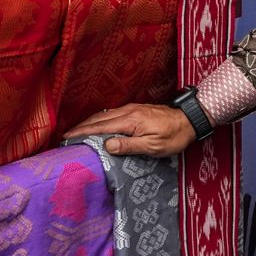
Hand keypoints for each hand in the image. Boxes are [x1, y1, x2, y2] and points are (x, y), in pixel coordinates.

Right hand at [64, 103, 195, 157]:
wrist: (190, 119)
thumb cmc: (174, 136)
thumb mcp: (153, 146)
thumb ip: (129, 145)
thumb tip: (106, 145)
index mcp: (130, 121)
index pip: (100, 127)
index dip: (81, 133)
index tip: (66, 139)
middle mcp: (128, 111)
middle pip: (98, 119)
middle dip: (80, 127)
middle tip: (65, 137)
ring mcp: (132, 109)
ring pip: (104, 115)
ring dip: (89, 123)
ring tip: (76, 133)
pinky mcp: (137, 109)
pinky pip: (112, 114)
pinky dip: (100, 120)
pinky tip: (97, 126)